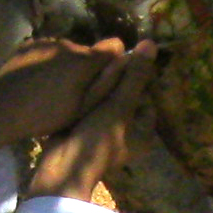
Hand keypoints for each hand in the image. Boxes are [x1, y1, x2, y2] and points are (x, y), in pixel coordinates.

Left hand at [0, 36, 136, 157]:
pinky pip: (48, 52)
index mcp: (84, 59)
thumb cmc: (46, 115)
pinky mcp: (28, 45)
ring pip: (67, 52)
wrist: (0, 111)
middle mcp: (67, 43)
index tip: (106, 79)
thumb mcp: (83, 108)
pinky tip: (37, 83)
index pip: (115, 46)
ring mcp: (46, 42)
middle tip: (75, 94)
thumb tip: (130, 61)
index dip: (115, 62)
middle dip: (88, 68)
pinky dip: (48, 63)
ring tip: (53, 90)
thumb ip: (108, 83)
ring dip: (67, 66)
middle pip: (88, 52)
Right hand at [22, 42, 156, 203]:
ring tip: (91, 70)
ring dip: (100, 88)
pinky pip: (91, 110)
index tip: (123, 61)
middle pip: (126, 99)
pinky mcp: (87, 134)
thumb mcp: (119, 104)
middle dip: (115, 83)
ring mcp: (106, 135)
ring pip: (107, 103)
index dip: (135, 78)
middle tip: (105, 63)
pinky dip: (87, 99)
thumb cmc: (96, 138)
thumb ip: (135, 75)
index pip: (145, 96)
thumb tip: (152, 44)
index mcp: (144, 133)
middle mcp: (129, 136)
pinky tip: (79, 84)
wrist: (61, 168)